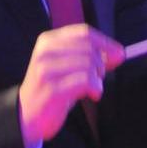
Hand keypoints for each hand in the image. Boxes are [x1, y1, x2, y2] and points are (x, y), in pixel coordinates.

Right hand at [18, 24, 124, 143]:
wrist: (27, 115)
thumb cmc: (51, 89)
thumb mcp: (67, 66)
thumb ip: (89, 57)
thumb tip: (119, 53)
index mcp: (48, 41)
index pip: (83, 32)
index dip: (105, 42)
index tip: (119, 53)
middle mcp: (46, 51)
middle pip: (88, 47)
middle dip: (102, 63)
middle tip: (99, 77)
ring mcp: (47, 70)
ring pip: (88, 63)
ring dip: (98, 77)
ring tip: (94, 87)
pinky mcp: (53, 88)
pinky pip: (85, 80)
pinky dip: (96, 87)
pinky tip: (93, 94)